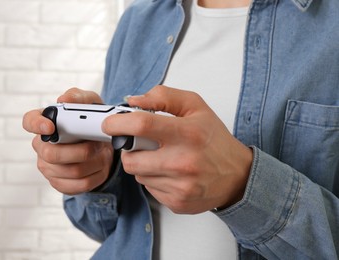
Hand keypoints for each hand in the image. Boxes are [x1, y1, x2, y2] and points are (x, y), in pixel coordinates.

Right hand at [22, 88, 113, 194]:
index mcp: (45, 124)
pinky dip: (96, 175)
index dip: (36, 125)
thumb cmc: (92, 123)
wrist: (104, 147)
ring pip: (71, 171)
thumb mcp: (91, 104)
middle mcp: (42, 146)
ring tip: (101, 153)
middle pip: (51, 154)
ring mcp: (49, 168)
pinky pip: (80, 184)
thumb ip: (79, 97)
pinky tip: (99, 166)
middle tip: (96, 144)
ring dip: (94, 162)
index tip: (50, 127)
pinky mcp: (61, 183)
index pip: (29, 121)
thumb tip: (64, 98)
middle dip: (80, 150)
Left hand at [102, 85, 251, 212]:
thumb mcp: (196, 107)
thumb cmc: (214, 140)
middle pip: (131, 158)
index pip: (141, 125)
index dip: (118, 123)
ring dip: (143, 164)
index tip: (110, 123)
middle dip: (129, 149)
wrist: (237, 176)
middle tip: (141, 143)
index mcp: (187, 133)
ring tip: (162, 157)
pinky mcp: (177, 202)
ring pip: (138, 174)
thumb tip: (133, 101)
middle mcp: (183, 161)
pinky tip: (170, 173)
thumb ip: (164, 97)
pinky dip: (154, 179)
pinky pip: (148, 188)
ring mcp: (180, 186)